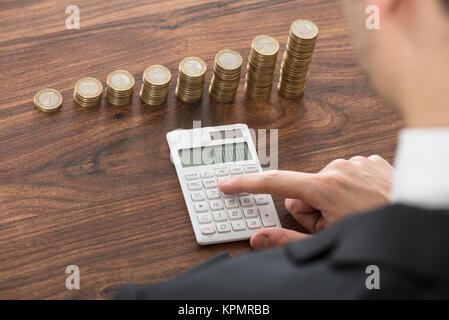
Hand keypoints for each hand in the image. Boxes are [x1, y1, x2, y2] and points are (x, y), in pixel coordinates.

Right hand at [218, 155, 393, 248]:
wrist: (423, 219)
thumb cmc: (377, 233)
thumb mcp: (329, 243)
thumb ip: (287, 239)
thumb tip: (257, 237)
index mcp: (325, 187)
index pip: (274, 182)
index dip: (246, 184)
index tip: (227, 184)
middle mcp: (339, 168)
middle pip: (303, 189)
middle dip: (310, 207)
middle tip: (330, 222)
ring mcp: (357, 163)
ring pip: (325, 181)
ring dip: (331, 198)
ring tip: (352, 212)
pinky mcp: (372, 162)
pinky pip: (346, 173)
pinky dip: (349, 188)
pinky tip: (363, 200)